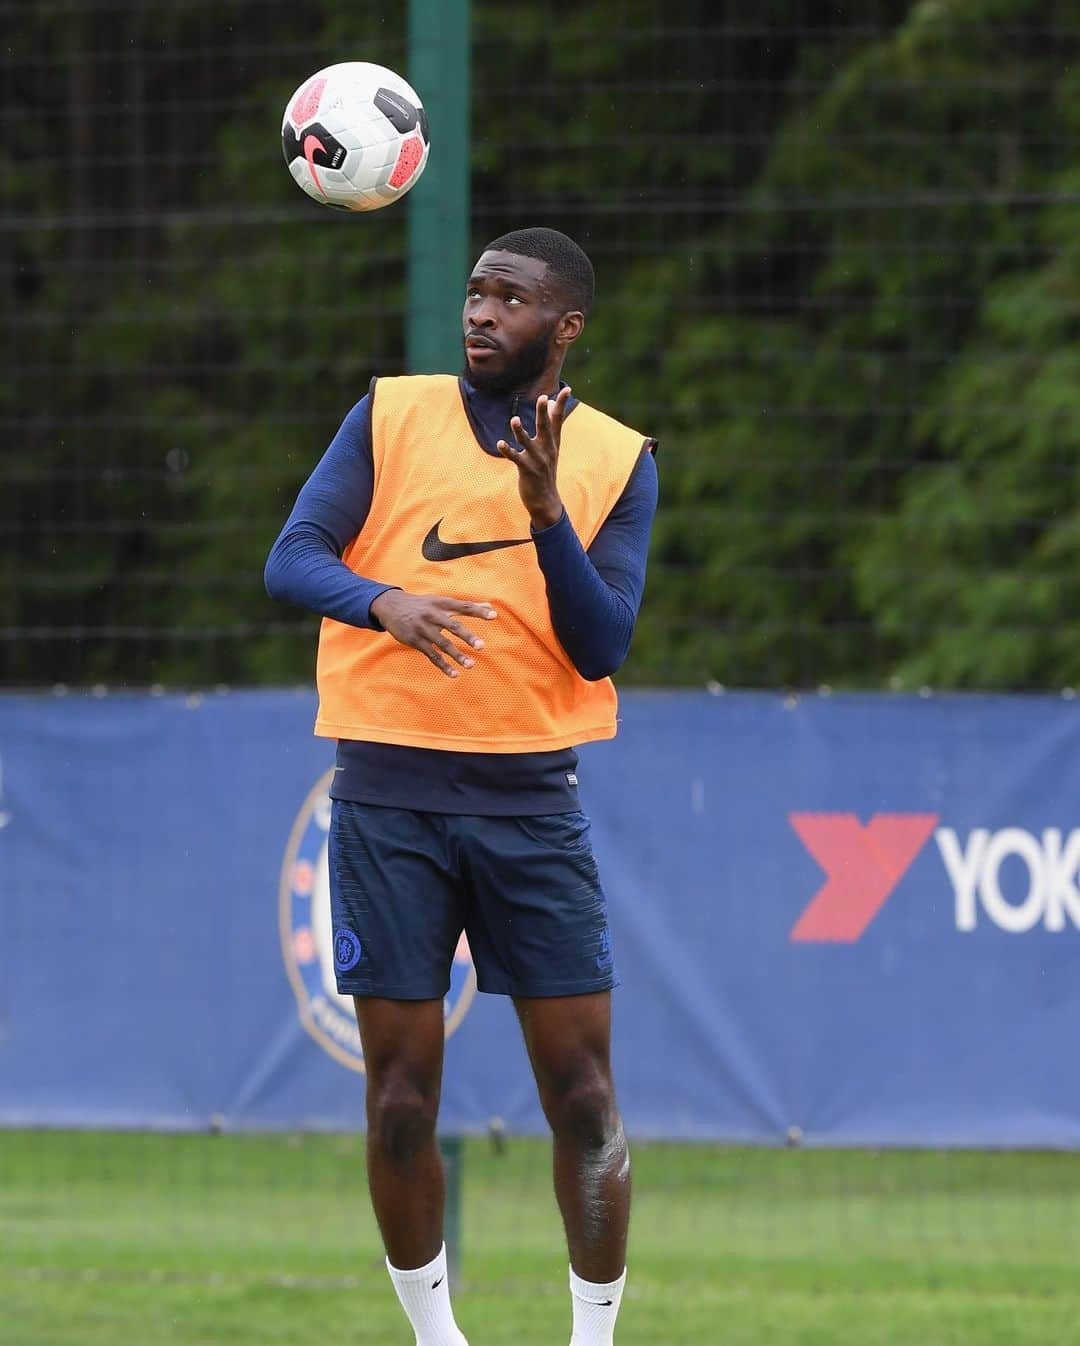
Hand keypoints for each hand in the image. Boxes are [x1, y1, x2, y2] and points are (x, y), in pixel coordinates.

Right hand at [369, 590, 496, 677]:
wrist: (391, 606)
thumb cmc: (423, 605)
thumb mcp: (441, 602)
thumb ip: (466, 606)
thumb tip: (490, 607)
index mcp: (442, 604)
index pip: (463, 606)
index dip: (478, 611)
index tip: (494, 616)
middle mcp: (433, 615)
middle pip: (453, 626)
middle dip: (467, 636)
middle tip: (481, 646)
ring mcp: (423, 629)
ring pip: (442, 644)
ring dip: (457, 655)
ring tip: (471, 665)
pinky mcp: (415, 641)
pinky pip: (431, 655)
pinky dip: (443, 665)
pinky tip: (454, 674)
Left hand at [496, 386, 571, 530]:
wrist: (546, 501)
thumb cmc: (545, 472)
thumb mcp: (550, 450)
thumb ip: (550, 429)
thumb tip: (550, 407)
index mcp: (553, 443)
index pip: (558, 420)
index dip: (561, 404)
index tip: (566, 388)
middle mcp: (547, 449)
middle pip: (545, 427)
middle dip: (543, 412)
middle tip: (543, 397)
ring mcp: (537, 460)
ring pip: (527, 442)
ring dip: (520, 431)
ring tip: (515, 420)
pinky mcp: (527, 470)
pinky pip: (516, 458)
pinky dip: (507, 450)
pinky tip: (500, 443)